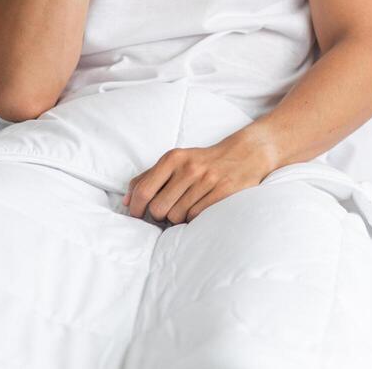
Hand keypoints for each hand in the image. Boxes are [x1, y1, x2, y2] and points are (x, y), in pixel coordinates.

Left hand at [123, 127, 280, 224]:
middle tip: (167, 211)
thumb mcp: (177, 160)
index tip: (137, 214)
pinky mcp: (223, 192)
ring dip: (177, 218)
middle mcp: (189, 168)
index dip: (136, 208)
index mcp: (174, 158)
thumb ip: (149, 177)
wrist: (246, 153)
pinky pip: (196, 217)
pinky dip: (194, 218)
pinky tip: (199, 209)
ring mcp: (207, 180)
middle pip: (158, 209)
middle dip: (159, 215)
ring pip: (176, 216)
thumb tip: (126, 201)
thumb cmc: (205, 161)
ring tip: (185, 208)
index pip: (144, 190)